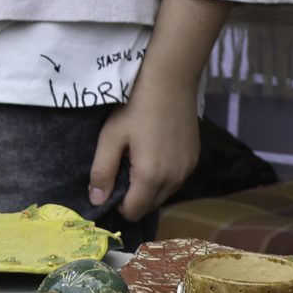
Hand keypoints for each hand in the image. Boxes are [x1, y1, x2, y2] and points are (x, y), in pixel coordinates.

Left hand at [89, 0, 227, 218]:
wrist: (171, 80)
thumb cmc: (135, 107)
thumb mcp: (110, 138)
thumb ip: (102, 172)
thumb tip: (97, 201)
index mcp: (152, 176)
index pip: (133, 212)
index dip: (117, 206)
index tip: (109, 187)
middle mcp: (175, 179)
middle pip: (150, 206)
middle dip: (133, 198)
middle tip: (121, 171)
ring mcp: (188, 169)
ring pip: (164, 194)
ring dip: (148, 188)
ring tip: (136, 162)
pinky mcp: (195, 158)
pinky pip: (176, 180)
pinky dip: (163, 177)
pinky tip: (154, 154)